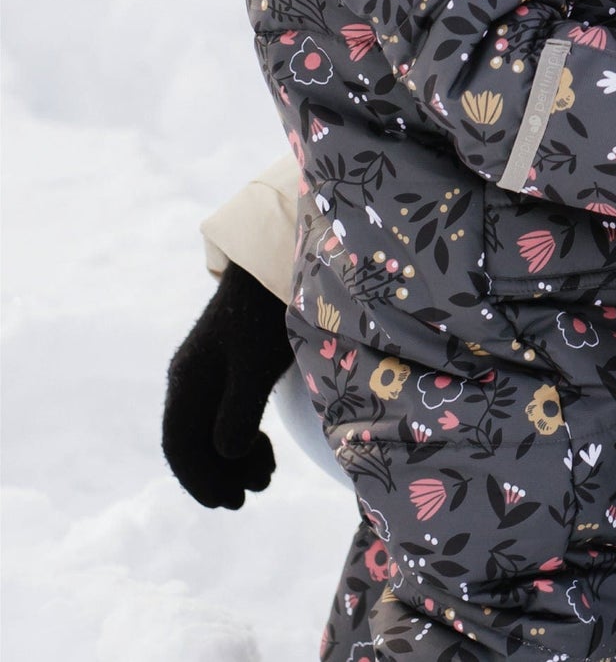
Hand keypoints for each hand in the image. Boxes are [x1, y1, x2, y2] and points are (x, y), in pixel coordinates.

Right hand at [162, 264, 296, 508]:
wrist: (278, 268)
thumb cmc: (269, 317)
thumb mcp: (255, 366)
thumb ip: (238, 412)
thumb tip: (227, 455)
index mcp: (188, 379)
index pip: (180, 444)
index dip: (201, 480)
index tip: (229, 503)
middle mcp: (189, 377)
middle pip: (192, 442)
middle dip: (218, 475)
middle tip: (250, 497)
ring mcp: (207, 370)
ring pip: (208, 430)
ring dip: (232, 459)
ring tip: (265, 478)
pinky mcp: (228, 365)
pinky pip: (222, 414)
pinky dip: (240, 438)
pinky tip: (263, 448)